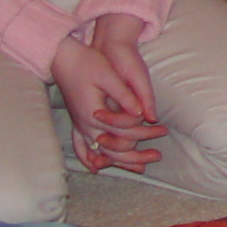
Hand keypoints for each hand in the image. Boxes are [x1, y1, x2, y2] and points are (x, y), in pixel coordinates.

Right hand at [50, 31, 164, 173]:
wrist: (63, 58)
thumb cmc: (88, 64)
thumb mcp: (108, 76)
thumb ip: (124, 96)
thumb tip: (143, 113)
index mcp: (94, 114)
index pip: (125, 132)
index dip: (145, 133)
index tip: (163, 130)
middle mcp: (85, 124)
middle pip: (113, 150)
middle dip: (135, 156)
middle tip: (157, 156)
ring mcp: (79, 125)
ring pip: (99, 153)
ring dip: (118, 161)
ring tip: (139, 168)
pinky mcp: (77, 122)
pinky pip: (81, 147)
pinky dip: (89, 158)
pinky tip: (96, 167)